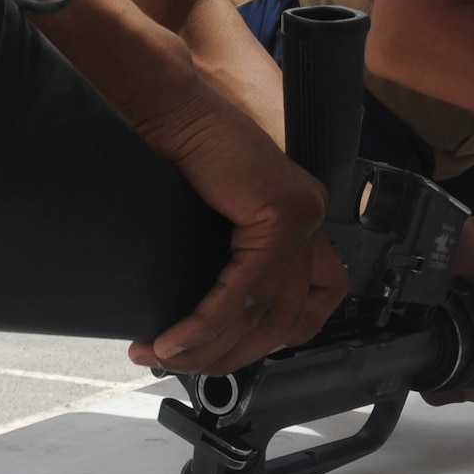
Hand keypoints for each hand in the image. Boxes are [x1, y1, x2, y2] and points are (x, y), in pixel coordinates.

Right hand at [125, 77, 346, 375]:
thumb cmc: (176, 153)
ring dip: (209, 348)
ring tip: (164, 355)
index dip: (262, 345)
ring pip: (265, 313)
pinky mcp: (284, 213)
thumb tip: (206, 327)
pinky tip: (173, 338)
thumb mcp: (210, 225)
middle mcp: (309, 216)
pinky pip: (246, 292)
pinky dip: (205, 323)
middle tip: (177, 364)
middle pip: (285, 320)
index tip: (215, 359)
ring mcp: (304, 213)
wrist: (165, 108)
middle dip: (228, 356)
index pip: (304, 306)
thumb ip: (223, 267)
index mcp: (296, 218)